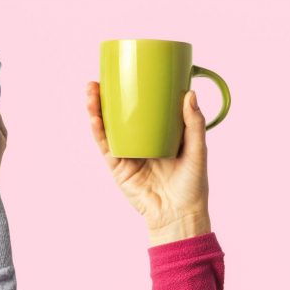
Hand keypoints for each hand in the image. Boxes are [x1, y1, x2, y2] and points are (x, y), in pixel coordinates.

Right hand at [87, 82, 210, 245]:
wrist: (180, 214)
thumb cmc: (193, 185)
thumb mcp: (197, 149)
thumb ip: (193, 123)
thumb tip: (189, 93)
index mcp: (158, 135)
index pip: (141, 110)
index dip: (130, 93)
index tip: (125, 74)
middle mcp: (139, 141)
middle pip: (117, 115)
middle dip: (105, 98)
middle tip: (99, 80)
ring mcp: (126, 153)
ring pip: (106, 127)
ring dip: (95, 110)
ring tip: (91, 92)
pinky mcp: (118, 167)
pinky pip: (105, 146)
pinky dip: (98, 131)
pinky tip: (94, 118)